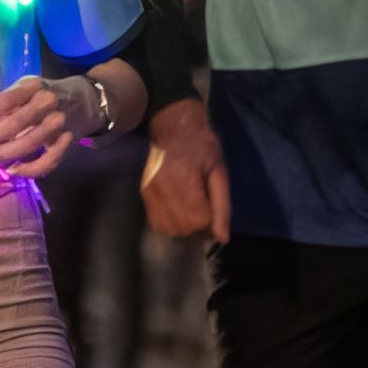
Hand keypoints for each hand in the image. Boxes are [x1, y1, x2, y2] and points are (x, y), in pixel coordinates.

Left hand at [0, 72, 98, 173]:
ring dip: (2, 155)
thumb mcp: (21, 90)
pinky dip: (30, 169)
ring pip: (27, 144)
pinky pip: (48, 161)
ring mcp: (59, 124)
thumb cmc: (45, 95)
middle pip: (14, 124)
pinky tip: (13, 170)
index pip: (4, 101)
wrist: (86, 100)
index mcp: (33, 87)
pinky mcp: (67, 143)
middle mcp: (47, 104)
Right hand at [139, 95, 229, 242]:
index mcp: (186, 181)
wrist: (174, 128)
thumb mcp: (219, 172)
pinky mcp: (144, 194)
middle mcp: (164, 190)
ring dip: (183, 226)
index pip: (200, 221)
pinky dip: (170, 223)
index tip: (215, 211)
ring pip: (169, 229)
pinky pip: (157, 223)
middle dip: (198, 226)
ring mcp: (151, 193)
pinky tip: (178, 210)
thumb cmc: (202, 147)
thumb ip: (222, 206)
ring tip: (190, 210)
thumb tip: (223, 238)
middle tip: (204, 209)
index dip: (212, 221)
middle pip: (184, 228)